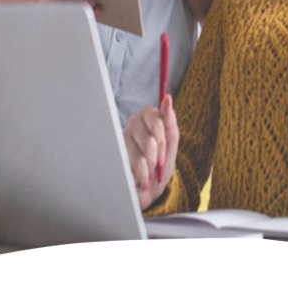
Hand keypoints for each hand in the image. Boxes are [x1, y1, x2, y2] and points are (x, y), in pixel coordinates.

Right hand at [124, 95, 179, 209]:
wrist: (148, 189)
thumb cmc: (160, 164)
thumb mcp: (171, 143)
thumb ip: (170, 120)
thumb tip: (167, 98)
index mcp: (149, 117)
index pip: (155, 116)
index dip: (161, 136)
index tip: (164, 148)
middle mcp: (134, 123)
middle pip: (151, 134)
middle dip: (158, 153)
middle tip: (158, 163)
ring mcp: (123, 137)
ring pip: (144, 148)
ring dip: (151, 165)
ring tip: (149, 171)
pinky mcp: (116, 152)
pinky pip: (135, 161)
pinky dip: (143, 173)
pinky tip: (142, 177)